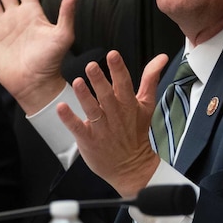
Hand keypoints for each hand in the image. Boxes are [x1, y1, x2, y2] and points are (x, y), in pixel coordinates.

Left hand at [57, 50, 167, 196]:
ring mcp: (102, 129)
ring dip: (85, 96)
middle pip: (107, 95)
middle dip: (99, 80)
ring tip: (78, 82)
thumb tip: (161, 57)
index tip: (112, 55)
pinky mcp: (89, 140)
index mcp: (129, 104)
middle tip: (91, 65)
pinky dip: (69, 118)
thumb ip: (150, 78)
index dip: (118, 69)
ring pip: (93, 110)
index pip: (124, 83)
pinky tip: (61, 108)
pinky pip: (78, 128)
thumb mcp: (147, 104)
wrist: (132, 166)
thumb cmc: (137, 131)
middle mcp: (115, 115)